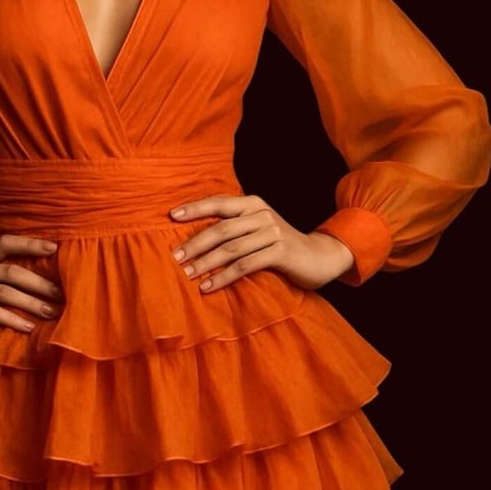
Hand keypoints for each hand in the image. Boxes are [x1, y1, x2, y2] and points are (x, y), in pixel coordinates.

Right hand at [0, 234, 64, 339]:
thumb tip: (31, 274)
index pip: (5, 243)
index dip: (30, 244)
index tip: (55, 249)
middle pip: (11, 271)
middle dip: (40, 283)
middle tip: (61, 294)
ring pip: (4, 292)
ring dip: (31, 303)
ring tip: (51, 313)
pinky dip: (12, 320)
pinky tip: (28, 327)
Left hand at [167, 193, 355, 292]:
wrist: (319, 256)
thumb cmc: (279, 245)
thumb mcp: (257, 228)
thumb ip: (234, 226)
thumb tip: (194, 236)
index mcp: (252, 203)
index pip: (218, 202)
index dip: (194, 208)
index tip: (171, 216)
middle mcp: (262, 214)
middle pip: (221, 228)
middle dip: (195, 242)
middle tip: (176, 256)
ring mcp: (272, 232)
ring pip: (231, 247)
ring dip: (206, 262)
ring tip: (188, 274)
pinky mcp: (280, 252)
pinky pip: (245, 265)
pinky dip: (224, 276)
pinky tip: (208, 286)